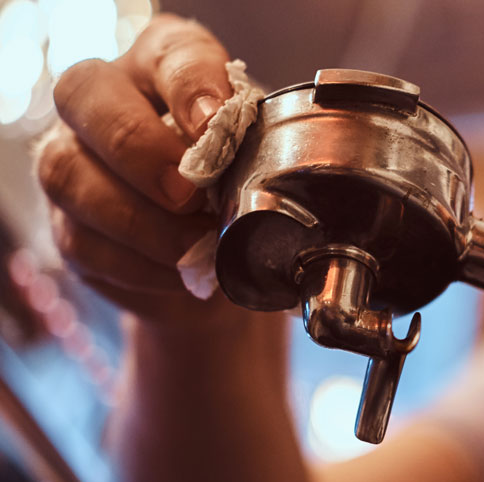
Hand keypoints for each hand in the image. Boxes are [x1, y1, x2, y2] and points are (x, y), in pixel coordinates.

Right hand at [36, 14, 238, 328]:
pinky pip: (83, 240)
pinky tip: (179, 272)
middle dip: (138, 146)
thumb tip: (256, 178)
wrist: (221, 256)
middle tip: (187, 194)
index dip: (191, 85)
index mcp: (165, 66)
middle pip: (86, 94)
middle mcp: (106, 99)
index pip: (171, 53)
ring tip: (194, 246)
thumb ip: (253, 152)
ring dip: (139, 219)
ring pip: (70, 173)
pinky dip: (137, 263)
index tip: (217, 124)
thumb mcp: (259, 160)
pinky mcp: (69, 223)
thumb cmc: (242, 187)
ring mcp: (74, 158)